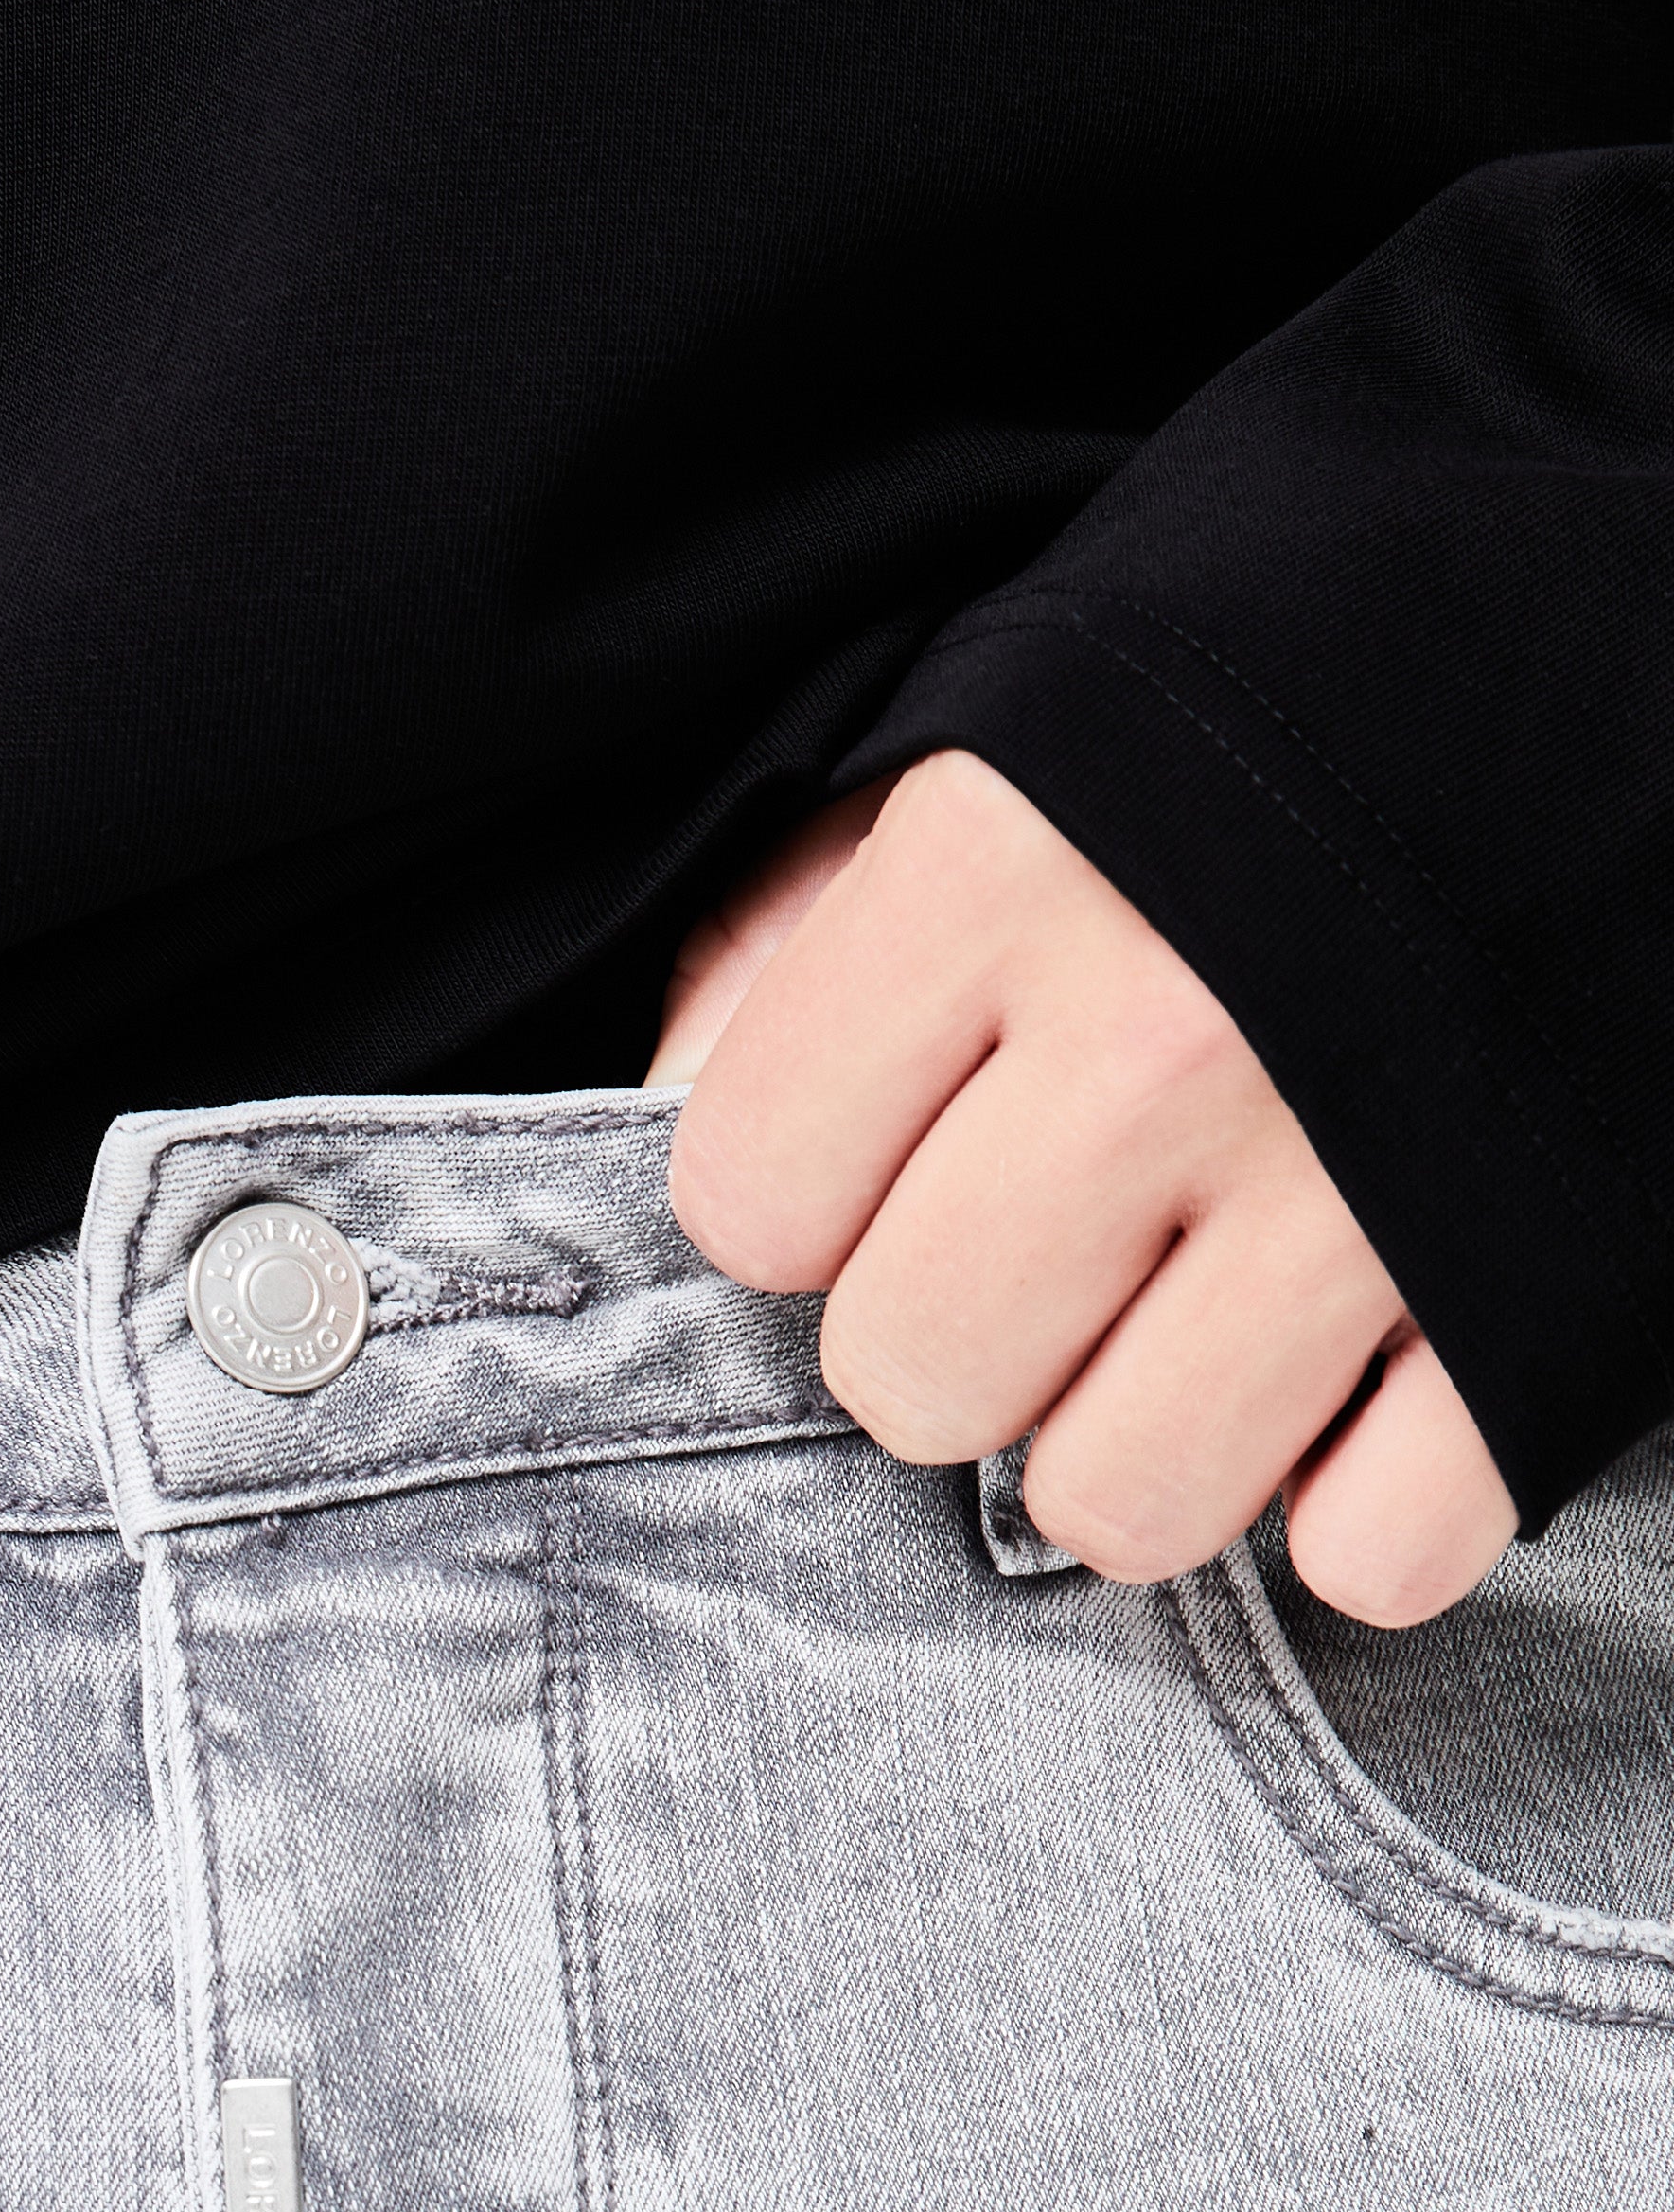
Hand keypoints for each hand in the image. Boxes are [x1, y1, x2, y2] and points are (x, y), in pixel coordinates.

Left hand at [650, 750, 1516, 1626]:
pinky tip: (1366, 1370)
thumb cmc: (1315, 656)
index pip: (750, 1199)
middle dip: (962, 1335)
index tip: (895, 1140)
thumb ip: (817, 915)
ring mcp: (1364, 1188)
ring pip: (1119, 1505)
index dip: (807, 1192)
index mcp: (1007, 867)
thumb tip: (672, 1106)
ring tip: (1202, 1313)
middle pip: (915, 1381)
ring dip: (1139, 1441)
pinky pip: (1365, 1556)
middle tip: (1057, 1241)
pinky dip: (1359, 1499)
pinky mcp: (1539, 1305)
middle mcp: (1168, 1039)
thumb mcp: (1030, 704)